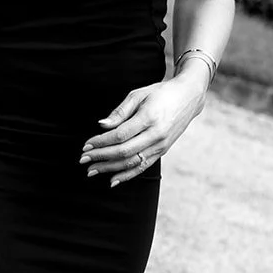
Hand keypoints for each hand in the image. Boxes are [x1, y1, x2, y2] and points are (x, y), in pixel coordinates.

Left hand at [79, 76, 206, 186]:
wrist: (188, 98)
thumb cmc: (160, 93)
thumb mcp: (139, 94)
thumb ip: (120, 112)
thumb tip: (102, 125)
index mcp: (149, 118)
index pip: (120, 135)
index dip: (101, 142)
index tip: (86, 146)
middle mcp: (156, 135)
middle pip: (124, 151)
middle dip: (101, 157)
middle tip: (83, 160)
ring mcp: (161, 145)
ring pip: (132, 162)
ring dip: (110, 169)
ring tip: (92, 170)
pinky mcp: (163, 151)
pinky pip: (143, 166)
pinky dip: (127, 175)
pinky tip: (113, 180)